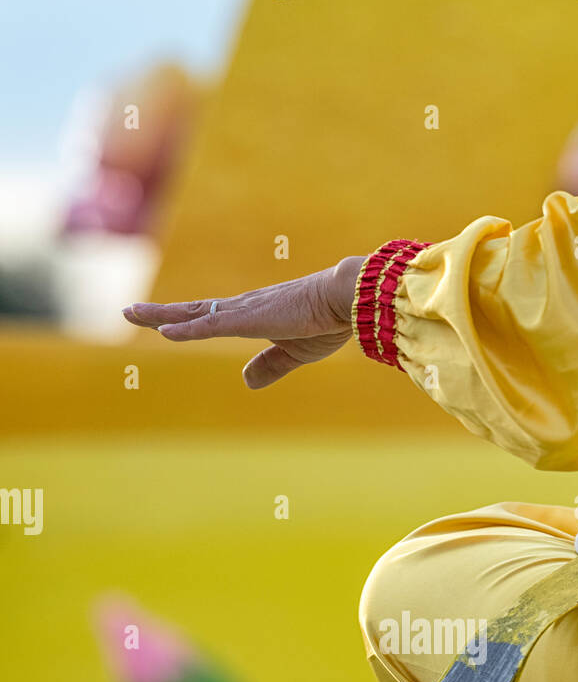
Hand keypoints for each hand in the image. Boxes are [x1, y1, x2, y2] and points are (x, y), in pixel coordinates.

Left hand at [122, 256, 365, 388]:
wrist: (345, 300)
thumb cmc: (327, 321)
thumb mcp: (294, 352)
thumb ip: (270, 366)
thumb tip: (246, 382)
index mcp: (253, 316)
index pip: (210, 317)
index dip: (184, 320)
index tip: (160, 322)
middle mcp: (242, 309)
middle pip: (192, 310)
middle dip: (159, 312)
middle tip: (128, 311)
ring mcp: (243, 312)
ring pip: (193, 313)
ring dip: (161, 316)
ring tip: (130, 314)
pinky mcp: (250, 319)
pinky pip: (211, 325)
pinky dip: (187, 329)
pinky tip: (164, 332)